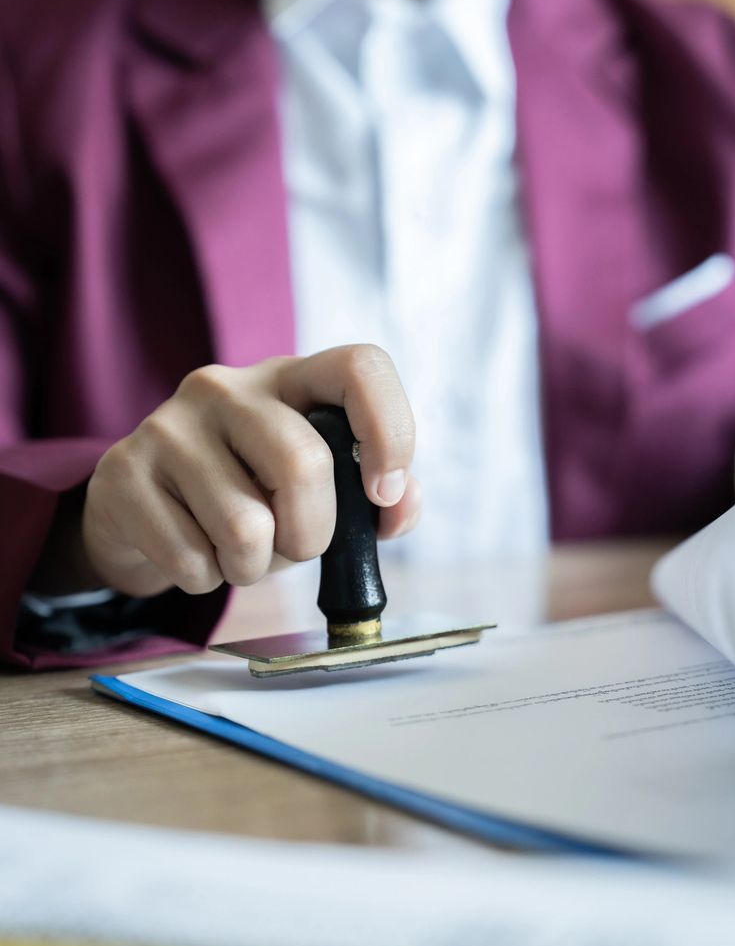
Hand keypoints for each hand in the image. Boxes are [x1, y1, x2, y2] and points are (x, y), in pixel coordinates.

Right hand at [80, 346, 419, 597]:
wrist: (137, 514)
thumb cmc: (243, 495)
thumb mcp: (312, 488)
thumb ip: (371, 493)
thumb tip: (399, 505)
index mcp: (288, 378)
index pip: (360, 367)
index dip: (389, 431)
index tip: (382, 493)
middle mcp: (226, 387)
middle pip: (304, 463)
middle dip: (311, 535)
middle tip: (294, 547)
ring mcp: (168, 424)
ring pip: (246, 527)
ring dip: (254, 567)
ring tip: (237, 552)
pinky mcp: (124, 472)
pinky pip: (192, 559)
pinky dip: (206, 578)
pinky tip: (193, 551)